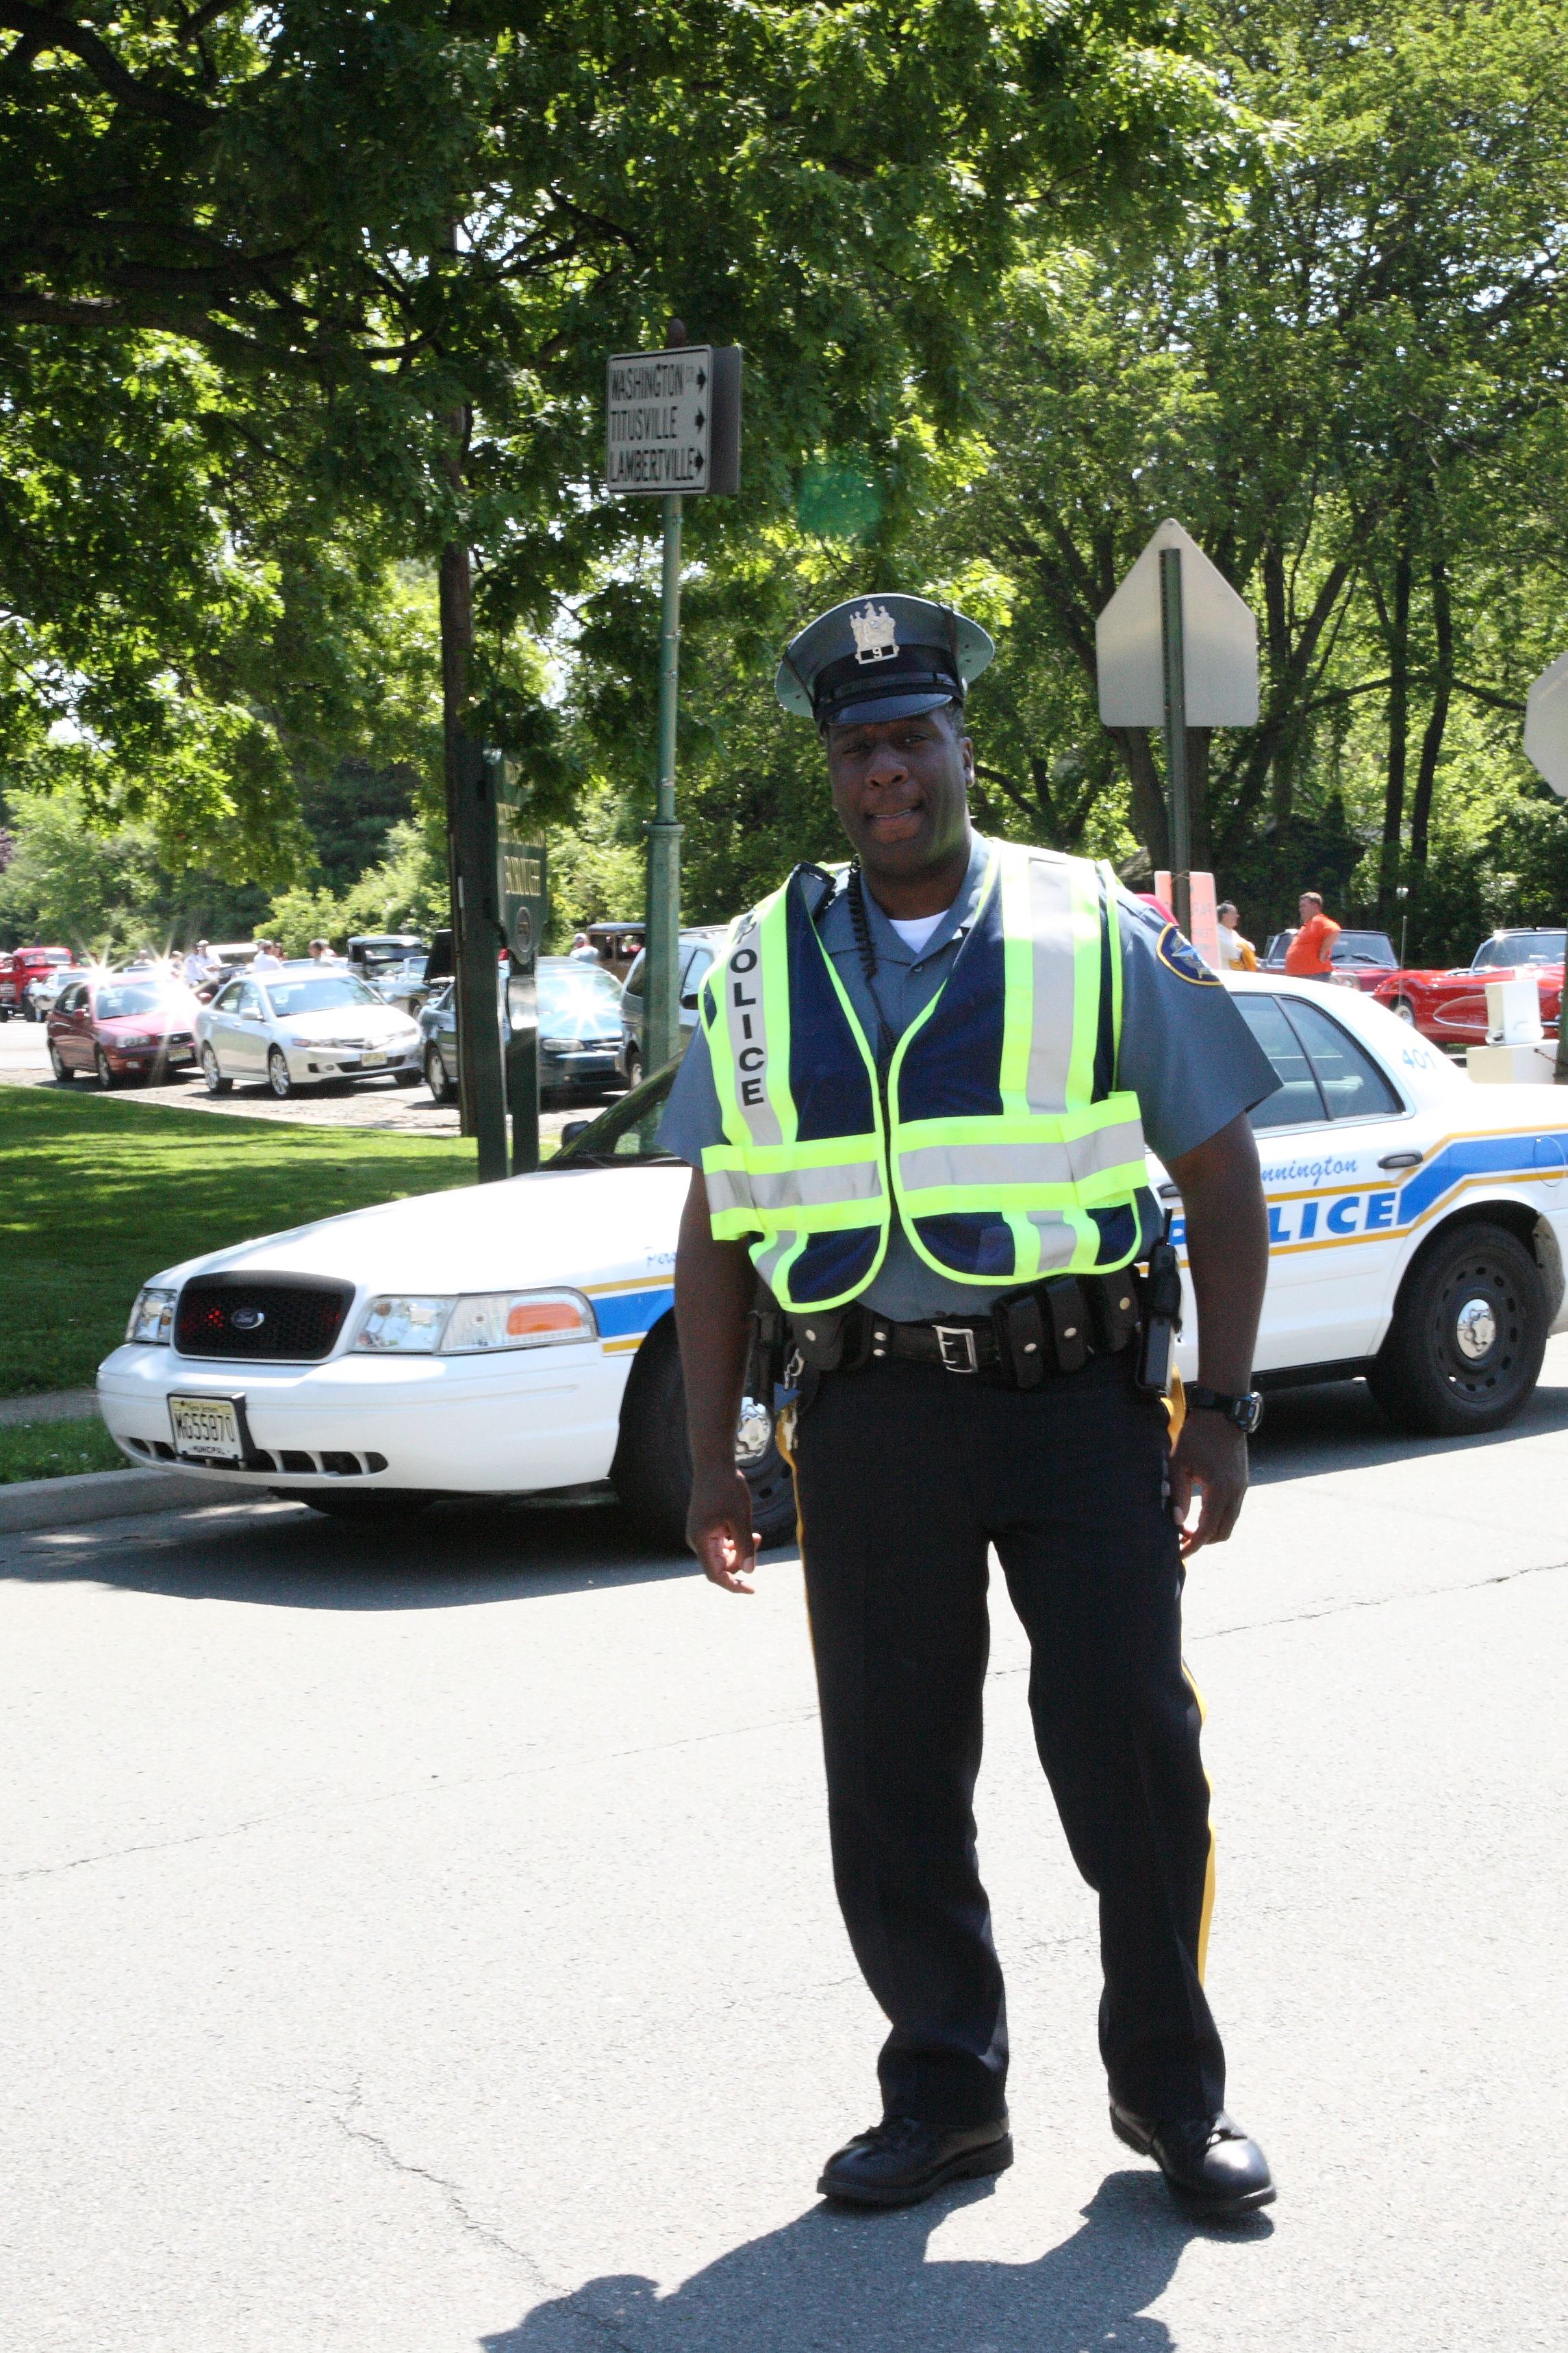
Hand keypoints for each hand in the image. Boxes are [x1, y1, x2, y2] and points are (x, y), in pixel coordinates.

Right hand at [686, 1463, 757, 1592]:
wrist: (714, 1464)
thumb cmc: (727, 1489)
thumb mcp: (740, 1518)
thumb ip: (744, 1546)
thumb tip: (749, 1572)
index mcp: (700, 1540)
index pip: (715, 1574)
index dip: (733, 1585)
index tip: (752, 1590)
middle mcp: (697, 1539)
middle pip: (720, 1565)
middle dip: (741, 1560)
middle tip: (757, 1542)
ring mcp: (701, 1533)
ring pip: (722, 1554)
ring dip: (740, 1550)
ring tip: (756, 1535)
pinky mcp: (707, 1526)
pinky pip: (722, 1543)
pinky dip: (736, 1541)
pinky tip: (749, 1532)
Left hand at [1169, 1410, 1248, 1554]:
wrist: (1223, 1415)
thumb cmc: (1197, 1436)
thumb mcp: (1179, 1463)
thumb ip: (1177, 1494)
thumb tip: (1175, 1521)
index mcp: (1220, 1490)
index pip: (1207, 1530)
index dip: (1192, 1545)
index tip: (1178, 1553)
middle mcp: (1235, 1493)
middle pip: (1222, 1534)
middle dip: (1201, 1541)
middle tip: (1180, 1537)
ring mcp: (1241, 1489)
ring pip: (1229, 1523)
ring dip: (1210, 1530)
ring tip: (1187, 1525)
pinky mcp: (1242, 1483)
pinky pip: (1232, 1511)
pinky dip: (1217, 1518)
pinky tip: (1199, 1511)